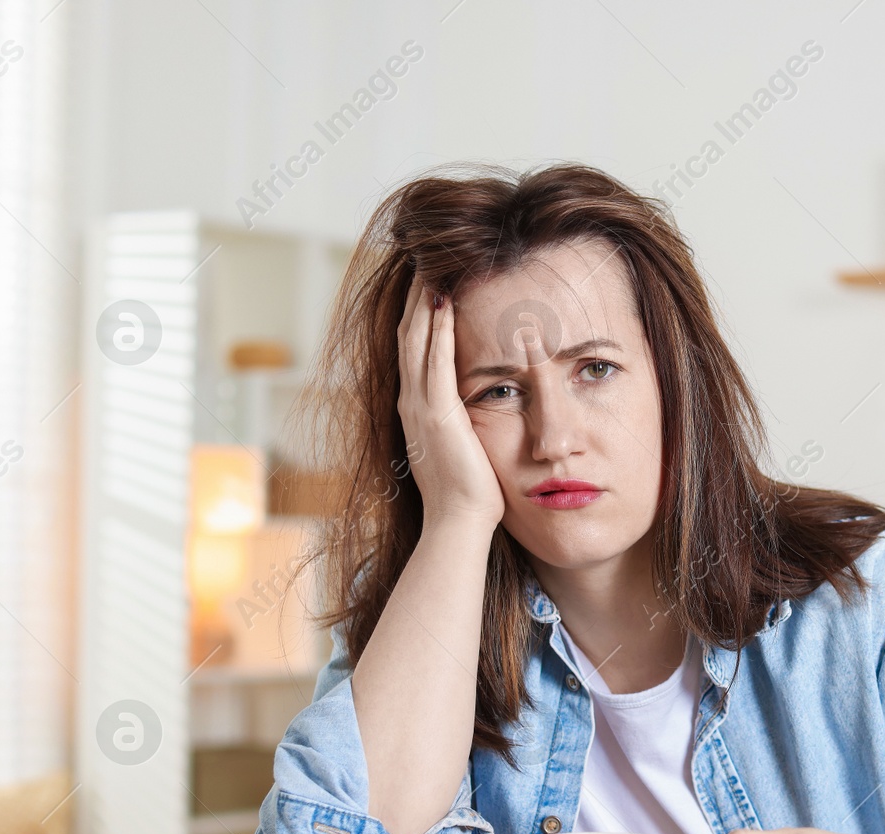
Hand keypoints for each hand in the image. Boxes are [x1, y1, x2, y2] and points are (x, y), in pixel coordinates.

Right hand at [395, 275, 503, 528]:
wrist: (459, 523)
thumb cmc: (469, 491)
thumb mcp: (462, 445)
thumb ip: (462, 420)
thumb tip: (476, 405)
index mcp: (417, 408)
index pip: (415, 348)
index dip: (419, 313)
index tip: (429, 281)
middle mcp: (411, 401)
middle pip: (408, 334)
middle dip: (415, 296)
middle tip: (424, 258)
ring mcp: (419, 407)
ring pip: (415, 339)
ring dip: (422, 300)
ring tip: (430, 265)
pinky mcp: (436, 414)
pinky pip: (434, 361)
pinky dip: (436, 328)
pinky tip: (442, 300)